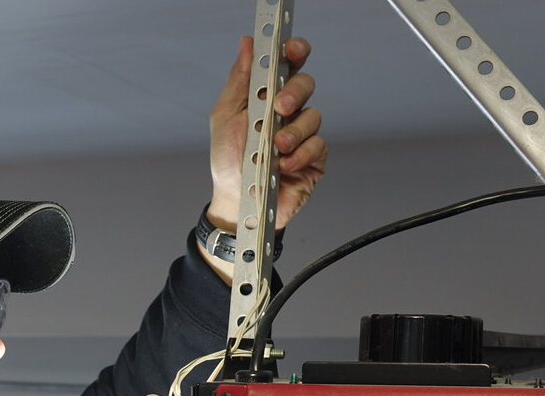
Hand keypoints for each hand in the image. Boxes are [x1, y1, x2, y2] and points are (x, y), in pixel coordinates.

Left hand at [207, 35, 326, 232]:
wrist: (236, 201)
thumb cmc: (230, 161)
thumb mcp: (225, 117)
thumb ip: (239, 81)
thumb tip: (248, 45)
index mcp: (267, 96)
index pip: (287, 65)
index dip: (294, 52)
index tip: (292, 49)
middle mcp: (288, 112)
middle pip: (305, 85)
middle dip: (295, 92)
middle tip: (281, 107)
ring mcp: (302, 135)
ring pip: (313, 116)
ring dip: (293, 131)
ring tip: (276, 148)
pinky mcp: (313, 158)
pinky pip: (318, 146)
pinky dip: (300, 154)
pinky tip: (284, 165)